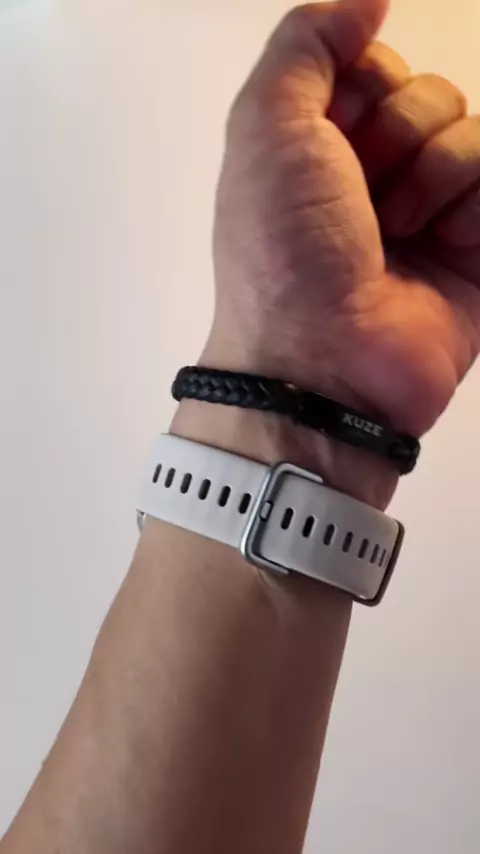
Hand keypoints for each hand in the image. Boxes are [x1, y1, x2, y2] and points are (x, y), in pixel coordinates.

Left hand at [206, 0, 479, 441]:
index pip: (376, 70)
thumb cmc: (284, 248)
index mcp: (322, 148)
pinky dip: (478, 205)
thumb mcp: (266, 126)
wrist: (324, 359)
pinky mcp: (477, 254)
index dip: (365, 89)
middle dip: (401, 135)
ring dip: (438, 173)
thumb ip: (308, 45)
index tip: (338, 136)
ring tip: (402, 231)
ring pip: (473, 135)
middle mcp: (377, 179)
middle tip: (367, 199)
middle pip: (430, 96)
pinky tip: (448, 242)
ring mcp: (430, 217)